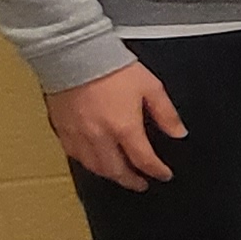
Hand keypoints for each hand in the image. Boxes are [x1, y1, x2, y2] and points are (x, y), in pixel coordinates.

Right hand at [50, 59, 184, 187]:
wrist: (76, 55)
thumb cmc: (113, 68)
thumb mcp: (151, 87)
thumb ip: (166, 113)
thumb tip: (178, 133)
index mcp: (124, 128)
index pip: (144, 160)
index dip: (157, 171)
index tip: (164, 175)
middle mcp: (100, 137)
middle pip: (117, 171)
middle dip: (131, 181)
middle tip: (141, 184)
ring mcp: (78, 135)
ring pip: (94, 167)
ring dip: (109, 175)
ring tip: (120, 175)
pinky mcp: (62, 129)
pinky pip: (75, 155)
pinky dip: (88, 163)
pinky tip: (94, 161)